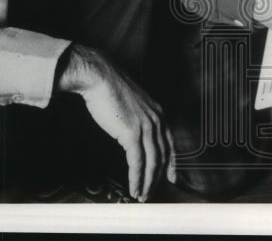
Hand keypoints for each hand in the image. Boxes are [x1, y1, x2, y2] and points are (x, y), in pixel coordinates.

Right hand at [57, 45, 175, 201]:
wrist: (99, 77)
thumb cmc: (110, 89)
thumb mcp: (131, 104)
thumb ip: (137, 118)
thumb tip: (133, 133)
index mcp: (158, 113)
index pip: (169, 143)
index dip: (171, 162)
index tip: (171, 176)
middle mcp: (156, 120)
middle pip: (162, 156)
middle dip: (158, 178)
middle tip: (152, 192)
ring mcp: (146, 126)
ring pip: (152, 162)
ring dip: (147, 182)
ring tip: (141, 195)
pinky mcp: (132, 133)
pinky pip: (138, 162)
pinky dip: (137, 177)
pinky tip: (134, 186)